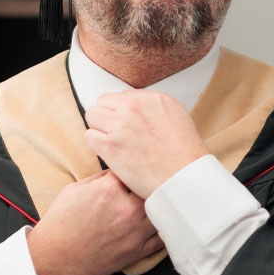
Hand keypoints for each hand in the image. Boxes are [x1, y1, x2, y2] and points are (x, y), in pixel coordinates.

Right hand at [27, 170, 162, 274]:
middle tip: (140, 184)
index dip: (128, 168)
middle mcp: (126, 208)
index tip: (128, 169)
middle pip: (149, 187)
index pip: (129, 169)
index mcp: (109, 189)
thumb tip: (115, 171)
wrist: (56, 257)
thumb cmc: (61, 224)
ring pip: (160, 209)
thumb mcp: (74, 189)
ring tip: (150, 201)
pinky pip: (161, 236)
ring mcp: (135, 231)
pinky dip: (161, 227)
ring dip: (154, 204)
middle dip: (144, 184)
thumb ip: (99, 178)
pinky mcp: (138, 250)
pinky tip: (156, 221)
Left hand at [84, 90, 208, 198]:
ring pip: (92, 116)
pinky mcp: (110, 146)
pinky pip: (89, 136)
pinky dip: (95, 144)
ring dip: (99, 129)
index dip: (121, 111)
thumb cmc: (184, 153)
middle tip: (115, 133)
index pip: (120, 96)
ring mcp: (120, 126)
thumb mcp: (175, 116)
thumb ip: (151, 107)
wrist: (184, 178)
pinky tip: (108, 152)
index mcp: (150, 99)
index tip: (126, 124)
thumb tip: (133, 107)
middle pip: (102, 102)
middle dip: (107, 117)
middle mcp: (133, 108)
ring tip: (112, 142)